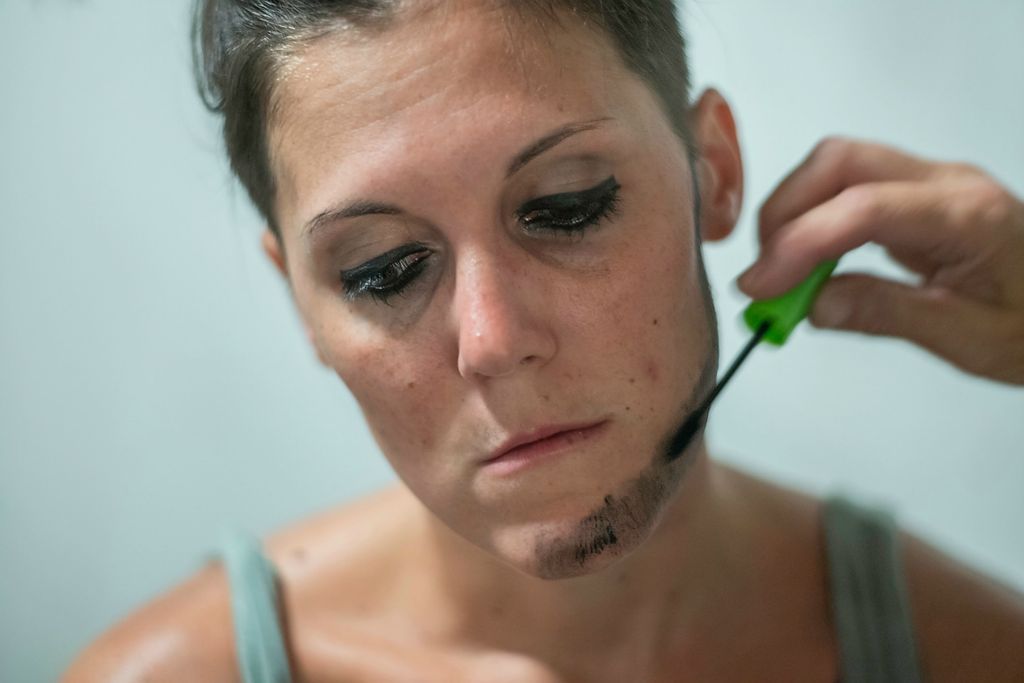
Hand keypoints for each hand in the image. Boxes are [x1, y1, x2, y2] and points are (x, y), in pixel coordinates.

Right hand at [737, 137, 1023, 384]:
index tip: (760, 288)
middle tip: (764, 276)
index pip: (863, 208)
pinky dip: (813, 221)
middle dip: (786, 213)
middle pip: (841, 163)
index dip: (799, 243)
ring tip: (780, 275)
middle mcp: (947, 183)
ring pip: (839, 167)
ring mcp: (932, 183)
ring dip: (794, 214)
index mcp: (967, 216)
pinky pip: (849, 190)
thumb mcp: (971, 339)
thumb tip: (811, 306)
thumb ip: (888, 313)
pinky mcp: (918, 197)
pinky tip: (807, 266)